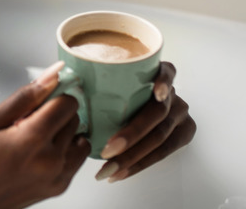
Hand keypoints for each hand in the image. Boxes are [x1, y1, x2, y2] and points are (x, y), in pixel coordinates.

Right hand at [0, 61, 90, 208]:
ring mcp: (58, 175)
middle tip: (29, 120)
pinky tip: (41, 151)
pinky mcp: (60, 186)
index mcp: (32, 139)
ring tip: (37, 136)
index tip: (43, 97)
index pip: (67, 103)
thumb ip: (24, 98)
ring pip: (79, 137)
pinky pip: (77, 158)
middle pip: (74, 118)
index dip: (54, 95)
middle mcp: (50, 159)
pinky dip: (65, 149)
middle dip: (55, 113)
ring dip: (63, 131)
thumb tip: (50, 77)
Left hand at [94, 61, 195, 181]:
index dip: (163, 81)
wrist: (138, 111)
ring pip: (160, 137)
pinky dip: (139, 164)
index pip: (166, 72)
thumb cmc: (117, 95)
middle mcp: (172, 93)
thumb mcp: (113, 85)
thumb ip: (101, 83)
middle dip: (132, 134)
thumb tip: (62, 84)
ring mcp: (180, 113)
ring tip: (109, 168)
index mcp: (157, 74)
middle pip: (158, 113)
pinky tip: (120, 173)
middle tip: (107, 149)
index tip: (155, 93)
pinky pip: (163, 153)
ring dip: (132, 156)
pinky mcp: (183, 133)